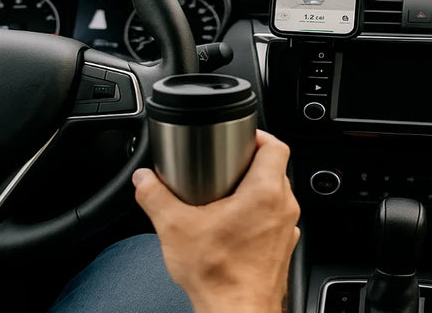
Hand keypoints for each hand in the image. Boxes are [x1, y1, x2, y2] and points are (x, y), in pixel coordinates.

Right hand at [133, 130, 300, 312]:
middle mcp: (283, 208)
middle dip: (250, 163)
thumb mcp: (174, 228)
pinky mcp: (282, 248)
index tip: (240, 137)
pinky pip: (274, 220)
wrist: (236, 311)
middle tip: (225, 166)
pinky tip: (233, 227)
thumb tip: (144, 180)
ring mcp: (286, 229)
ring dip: (254, 190)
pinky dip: (258, 216)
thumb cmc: (218, 275)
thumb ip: (155, 197)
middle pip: (275, 169)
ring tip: (226, 196)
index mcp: (265, 193)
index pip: (275, 146)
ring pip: (276, 196)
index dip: (258, 136)